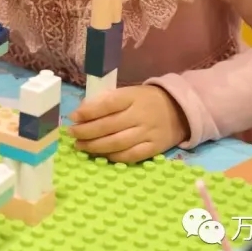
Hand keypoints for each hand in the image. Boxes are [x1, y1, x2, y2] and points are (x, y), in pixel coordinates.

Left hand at [68, 85, 189, 162]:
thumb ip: (106, 101)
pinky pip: (131, 156)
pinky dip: (114, 157)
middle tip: (72, 134)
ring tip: (81, 146)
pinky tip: (101, 155)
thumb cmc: (145, 101)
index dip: (88, 112)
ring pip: (118, 143)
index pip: (108, 104)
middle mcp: (140, 115)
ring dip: (95, 146)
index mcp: (132, 97)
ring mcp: (148, 133)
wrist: (179, 111)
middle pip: (109, 126)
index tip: (73, 116)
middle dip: (86, 131)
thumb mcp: (128, 93)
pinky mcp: (154, 149)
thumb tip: (81, 111)